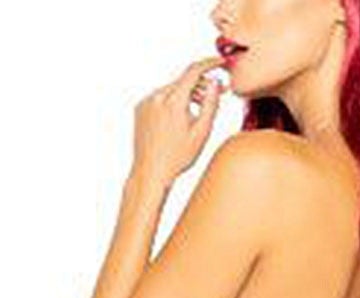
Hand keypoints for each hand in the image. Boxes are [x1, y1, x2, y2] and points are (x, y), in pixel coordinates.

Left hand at [132, 56, 225, 186]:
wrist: (150, 172)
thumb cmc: (176, 158)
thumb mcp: (202, 133)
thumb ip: (211, 104)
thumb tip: (215, 83)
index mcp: (174, 101)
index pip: (194, 70)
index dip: (209, 63)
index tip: (220, 62)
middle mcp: (158, 96)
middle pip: (184, 81)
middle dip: (202, 85)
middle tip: (218, 93)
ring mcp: (147, 101)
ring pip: (172, 89)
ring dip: (187, 95)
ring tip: (199, 110)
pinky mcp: (140, 108)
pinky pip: (160, 98)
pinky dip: (172, 102)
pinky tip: (179, 120)